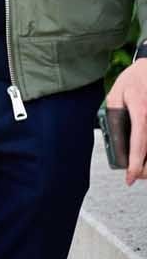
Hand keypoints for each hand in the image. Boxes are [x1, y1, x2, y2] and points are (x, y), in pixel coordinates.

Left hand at [106, 58, 146, 185]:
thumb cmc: (134, 80)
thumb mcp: (116, 94)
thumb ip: (114, 114)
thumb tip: (115, 136)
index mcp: (141, 112)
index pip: (139, 144)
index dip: (136, 164)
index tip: (130, 178)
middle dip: (145, 168)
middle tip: (135, 174)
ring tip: (141, 167)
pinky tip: (144, 153)